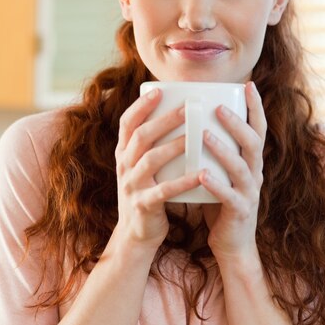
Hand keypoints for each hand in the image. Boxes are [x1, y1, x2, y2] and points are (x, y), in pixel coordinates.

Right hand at [115, 89, 201, 251]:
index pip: (127, 123)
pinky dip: (182, 182)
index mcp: (124, 154)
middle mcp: (124, 166)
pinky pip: (164, 191)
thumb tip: (179, 113)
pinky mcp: (143, 206)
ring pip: (151, 160)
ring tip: (195, 135)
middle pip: (141, 137)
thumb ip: (154, 144)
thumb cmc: (150, 192)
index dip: (140, 106)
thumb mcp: (144, 167)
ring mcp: (131, 186)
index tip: (158, 90)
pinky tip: (201, 174)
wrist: (137, 234)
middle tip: (187, 107)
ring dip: (173, 146)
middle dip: (163, 120)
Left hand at [199, 81, 266, 261]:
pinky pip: (230, 197)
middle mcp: (255, 173)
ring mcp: (249, 193)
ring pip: (241, 167)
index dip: (256, 107)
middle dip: (237, 123)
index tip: (248, 84)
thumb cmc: (221, 201)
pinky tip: (202, 174)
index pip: (258, 129)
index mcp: (251, 161)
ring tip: (204, 135)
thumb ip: (216, 149)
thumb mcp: (222, 171)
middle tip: (218, 107)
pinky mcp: (240, 212)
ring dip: (223, 149)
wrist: (232, 243)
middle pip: (252, 143)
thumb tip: (195, 118)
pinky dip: (216, 185)